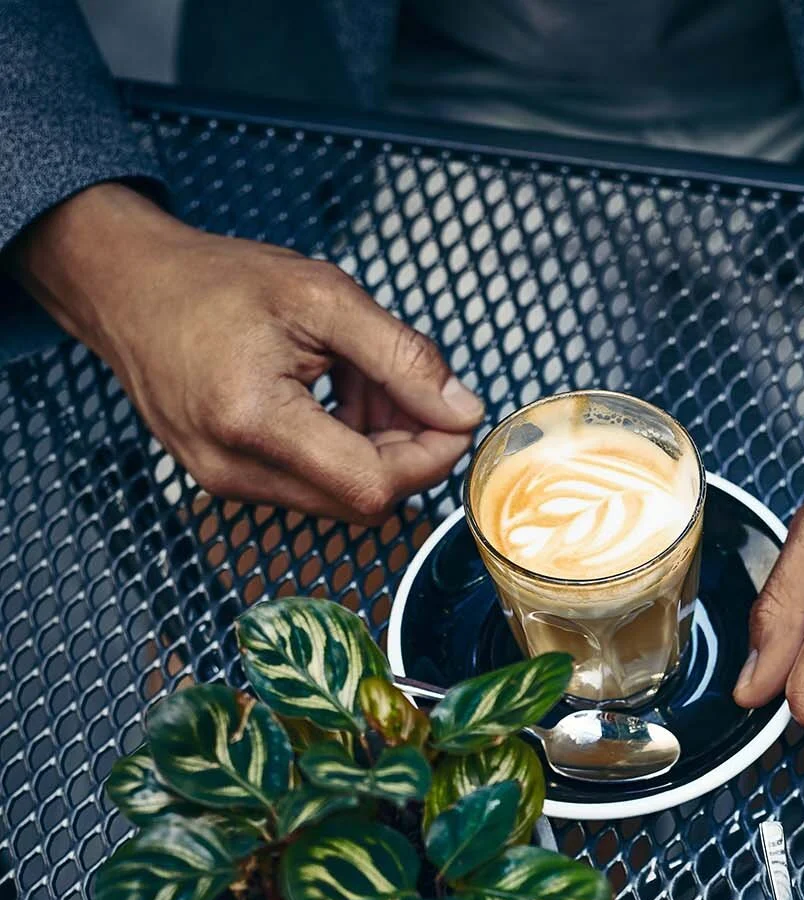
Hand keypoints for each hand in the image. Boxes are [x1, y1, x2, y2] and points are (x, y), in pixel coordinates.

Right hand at [10, 183, 482, 519]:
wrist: (127, 288)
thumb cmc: (213, 283)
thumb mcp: (321, 295)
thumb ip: (401, 356)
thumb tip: (462, 412)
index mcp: (255, 421)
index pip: (374, 484)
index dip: (430, 457)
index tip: (453, 413)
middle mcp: (235, 470)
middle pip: (362, 500)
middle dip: (404, 449)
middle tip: (407, 386)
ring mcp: (227, 485)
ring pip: (340, 496)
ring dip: (372, 447)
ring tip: (357, 379)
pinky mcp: (227, 484)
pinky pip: (309, 486)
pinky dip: (339, 448)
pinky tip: (329, 396)